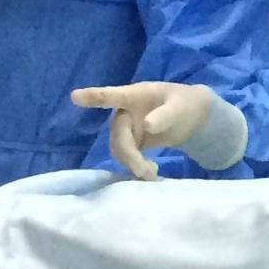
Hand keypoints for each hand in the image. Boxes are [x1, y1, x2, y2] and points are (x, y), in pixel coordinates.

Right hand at [72, 81, 242, 176]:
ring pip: (119, 148)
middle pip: (117, 134)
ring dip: (132, 163)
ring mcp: (127, 127)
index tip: (75, 96)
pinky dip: (136, 166)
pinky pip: (126, 156)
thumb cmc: (185, 104)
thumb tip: (146, 126)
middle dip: (128, 154)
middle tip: (144, 172)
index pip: (111, 95)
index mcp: (135, 95)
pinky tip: (151, 172)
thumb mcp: (180, 107)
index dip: (93, 97)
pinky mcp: (131, 142)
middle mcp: (125, 111)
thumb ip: (165, 115)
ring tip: (152, 174)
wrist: (192, 117)